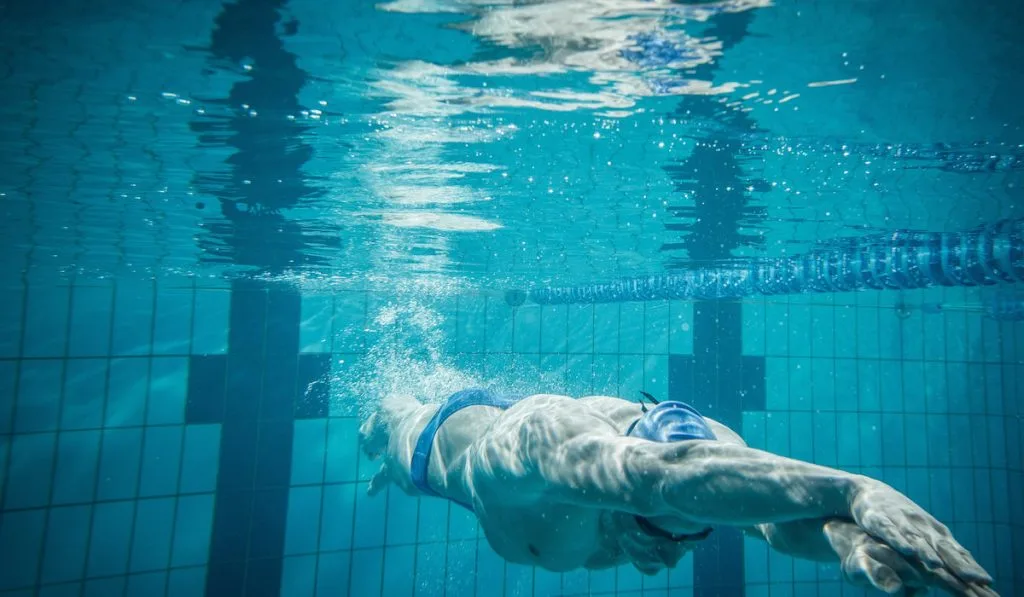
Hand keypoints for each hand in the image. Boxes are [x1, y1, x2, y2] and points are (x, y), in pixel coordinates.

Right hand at [847, 481, 996, 595]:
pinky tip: (906, 550)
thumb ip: (944, 553)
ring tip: (937, 566)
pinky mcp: (878, 518)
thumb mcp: (925, 535)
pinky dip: (898, 540)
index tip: (986, 581)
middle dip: (956, 563)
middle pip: (941, 547)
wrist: (868, 491)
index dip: (970, 566)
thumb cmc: (903, 519)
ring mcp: (901, 521)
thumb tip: (970, 576)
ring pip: (916, 539)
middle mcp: (922, 526)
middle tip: (972, 578)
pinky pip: (889, 531)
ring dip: (926, 552)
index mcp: (935, 532)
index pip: (956, 551)